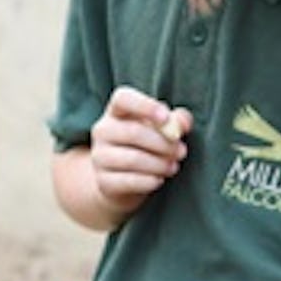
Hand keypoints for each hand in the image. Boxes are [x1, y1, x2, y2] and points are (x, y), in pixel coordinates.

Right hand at [87, 86, 192, 215]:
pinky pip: (129, 181)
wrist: (122, 180)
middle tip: (181, 152)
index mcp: (116, 111)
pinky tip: (159, 179)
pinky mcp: (103, 181)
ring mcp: (99, 156)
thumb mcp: (162, 128)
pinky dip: (149, 181)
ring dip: (159, 164)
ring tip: (173, 166)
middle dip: (163, 144)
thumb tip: (181, 124)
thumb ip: (176, 121)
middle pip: (133, 132)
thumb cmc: (146, 146)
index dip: (145, 106)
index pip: (123, 99)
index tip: (166, 118)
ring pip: (132, 159)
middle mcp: (103, 131)